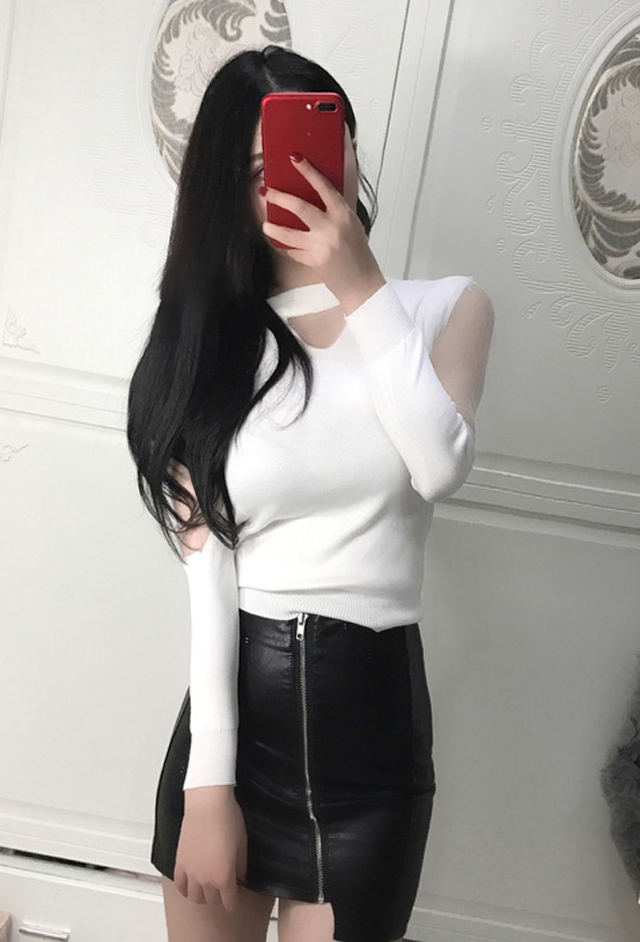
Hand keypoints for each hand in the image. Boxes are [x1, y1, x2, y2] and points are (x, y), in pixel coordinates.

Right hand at [174, 792, 247, 908]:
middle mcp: (205, 879)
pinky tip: (191, 883)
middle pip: (212, 901)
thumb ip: (241, 866)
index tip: (236, 893)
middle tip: (224, 886)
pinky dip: (185, 888)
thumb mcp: (242, 844)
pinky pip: (180, 885)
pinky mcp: (180, 862)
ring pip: (195, 898)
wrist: (208, 804)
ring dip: (203, 895)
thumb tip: (240, 876)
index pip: (229, 903)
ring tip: (208, 887)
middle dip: (220, 896)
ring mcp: (191, 872)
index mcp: (224, 877)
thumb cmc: (227, 818)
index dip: (234, 900)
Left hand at [261, 154, 385, 313]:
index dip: (308, 171)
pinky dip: (288, 248)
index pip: (323, 186)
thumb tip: (325, 184)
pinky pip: (293, 251)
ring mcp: (320, 246)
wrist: (361, 282)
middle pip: (299, 207)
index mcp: (343, 214)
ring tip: (266, 224)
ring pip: (288, 234)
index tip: (295, 159)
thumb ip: (336, 205)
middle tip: (266, 192)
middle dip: (279, 197)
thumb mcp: (352, 223)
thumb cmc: (357, 252)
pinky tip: (284, 244)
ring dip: (273, 228)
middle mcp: (331, 228)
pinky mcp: (312, 262)